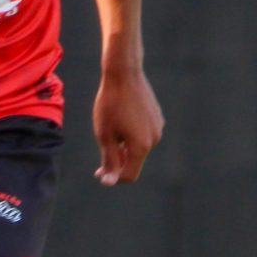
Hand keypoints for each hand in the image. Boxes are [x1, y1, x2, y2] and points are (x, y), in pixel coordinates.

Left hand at [93, 64, 162, 184]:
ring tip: (110, 132)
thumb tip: (109, 182)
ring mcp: (158, 128)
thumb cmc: (110, 104)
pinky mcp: (157, 117)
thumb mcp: (104, 135)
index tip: (99, 172)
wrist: (124, 74)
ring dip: (125, 148)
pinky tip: (120, 121)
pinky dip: (132, 136)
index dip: (113, 178)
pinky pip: (144, 134)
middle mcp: (154, 139)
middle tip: (101, 157)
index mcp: (141, 146)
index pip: (129, 175)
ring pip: (139, 148)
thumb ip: (109, 160)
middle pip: (134, 161)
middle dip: (118, 162)